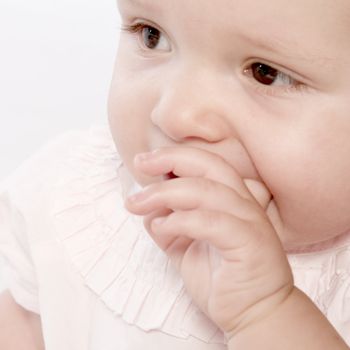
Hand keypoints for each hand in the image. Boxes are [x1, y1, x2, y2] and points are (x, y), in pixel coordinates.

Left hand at [125, 147, 293, 337]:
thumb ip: (169, 225)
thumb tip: (146, 210)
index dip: (173, 156)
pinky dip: (181, 220)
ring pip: (206, 191)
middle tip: (140, 164)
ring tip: (137, 203)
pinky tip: (160, 226)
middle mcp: (244, 203)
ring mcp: (250, 221)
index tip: (143, 161)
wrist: (255, 316)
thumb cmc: (221, 279)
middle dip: (171, 159)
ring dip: (165, 193)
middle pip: (208, 165)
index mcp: (231, 199)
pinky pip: (211, 222)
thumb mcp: (185, 248)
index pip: (205, 163)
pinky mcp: (250, 243)